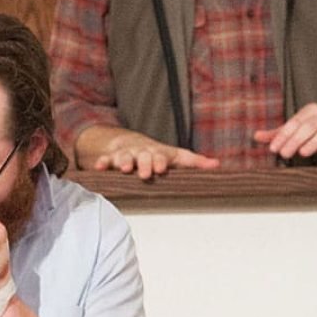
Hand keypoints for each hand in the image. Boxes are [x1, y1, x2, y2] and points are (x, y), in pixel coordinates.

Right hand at [85, 129, 220, 180]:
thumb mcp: (176, 156)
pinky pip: (106, 160)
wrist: (130, 143)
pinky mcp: (111, 158)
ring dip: (124, 162)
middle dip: (144, 164)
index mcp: (158, 153)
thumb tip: (217, 165)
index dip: (161, 161)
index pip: (161, 156)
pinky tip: (99, 167)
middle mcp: (142, 152)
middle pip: (143, 156)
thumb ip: (195, 162)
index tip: (161, 168)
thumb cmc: (157, 154)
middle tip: (145, 174)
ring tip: (124, 169)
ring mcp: (126, 154)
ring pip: (124, 157)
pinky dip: (102, 163)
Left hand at [253, 103, 316, 160]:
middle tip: (284, 154)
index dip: (283, 135)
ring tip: (303, 153)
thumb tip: (256, 136)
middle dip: (295, 140)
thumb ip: (279, 133)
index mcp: (310, 111)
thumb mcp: (298, 128)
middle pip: (308, 126)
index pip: (294, 122)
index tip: (273, 148)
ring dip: (314, 142)